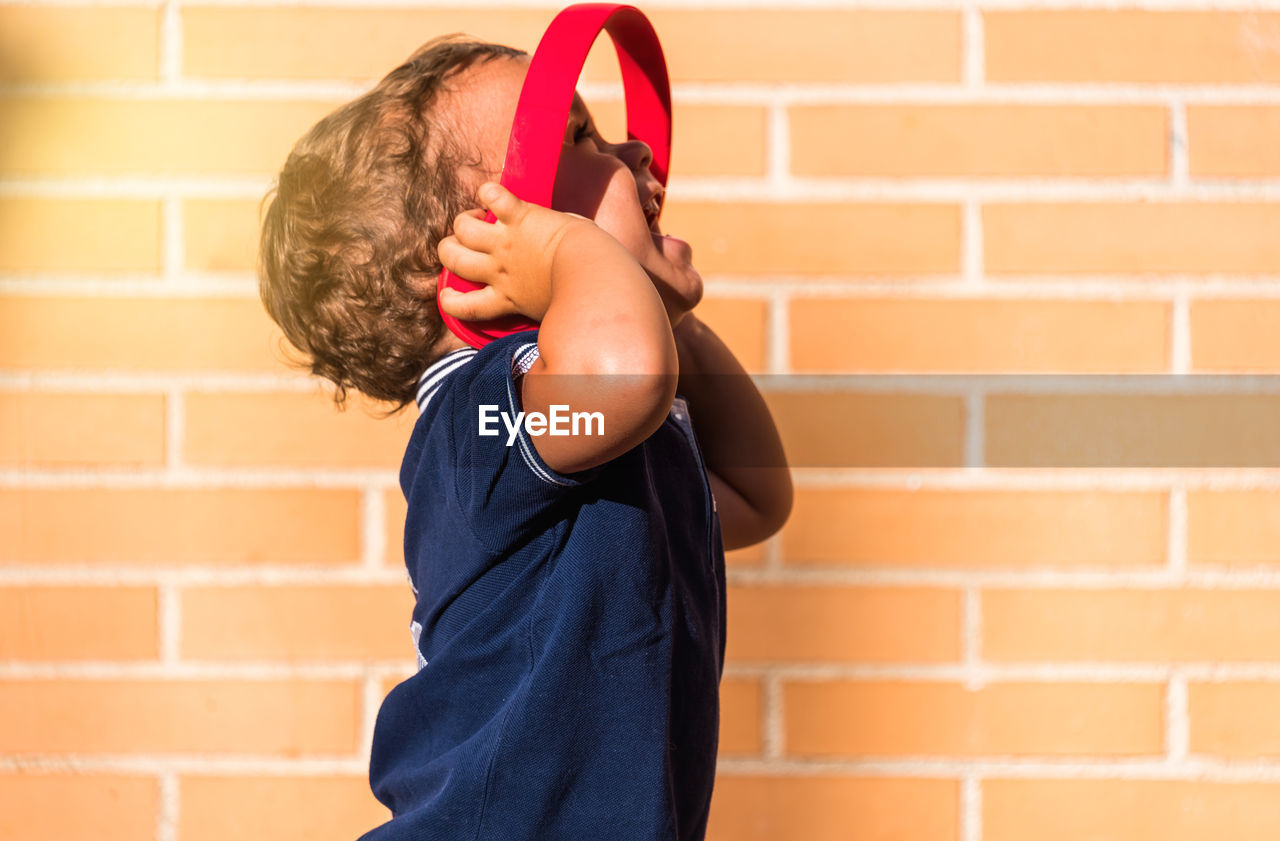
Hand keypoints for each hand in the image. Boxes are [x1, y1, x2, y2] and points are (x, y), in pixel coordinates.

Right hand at [436, 182, 597, 323]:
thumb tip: (546, 293)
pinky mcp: (520, 218)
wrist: (591, 278)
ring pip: (462, 228)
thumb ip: (537, 300)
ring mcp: (506, 243)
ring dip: (466, 220)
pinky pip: (492, 196)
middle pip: (452, 259)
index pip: (464, 308)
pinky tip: (492, 194)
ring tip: (480, 216)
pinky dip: (489, 191)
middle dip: (450, 249)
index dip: (450, 301)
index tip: (449, 294)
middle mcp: (499, 271)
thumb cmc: (581, 298)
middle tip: (472, 243)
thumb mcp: (550, 309)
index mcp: (507, 298)